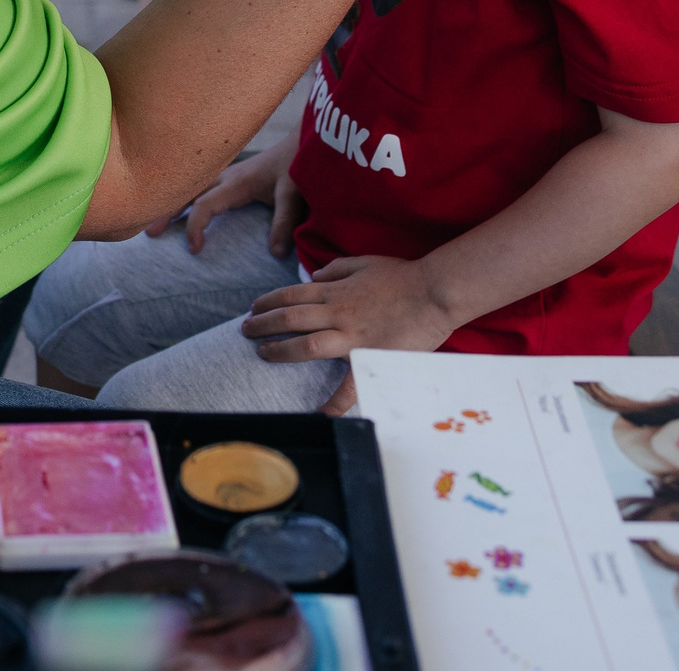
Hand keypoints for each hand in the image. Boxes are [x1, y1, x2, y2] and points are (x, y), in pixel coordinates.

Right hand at [147, 145, 292, 251]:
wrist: (304, 141)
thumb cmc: (298, 166)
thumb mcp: (294, 195)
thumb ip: (285, 223)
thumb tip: (275, 253)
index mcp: (236, 183)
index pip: (205, 204)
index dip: (195, 226)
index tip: (194, 249)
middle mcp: (225, 177)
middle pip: (187, 193)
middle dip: (166, 212)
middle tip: (148, 233)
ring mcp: (226, 175)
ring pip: (191, 189)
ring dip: (172, 204)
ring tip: (153, 222)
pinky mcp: (231, 177)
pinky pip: (200, 186)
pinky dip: (184, 196)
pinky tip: (178, 206)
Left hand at [242, 253, 455, 409]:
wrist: (434, 291)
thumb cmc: (402, 275)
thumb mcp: (363, 263)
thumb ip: (335, 269)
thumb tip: (313, 276)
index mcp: (335, 291)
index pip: (292, 294)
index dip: (269, 301)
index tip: (253, 308)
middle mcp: (337, 312)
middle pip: (290, 317)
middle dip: (262, 323)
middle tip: (244, 330)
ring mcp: (352, 336)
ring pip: (306, 344)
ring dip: (281, 350)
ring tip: (261, 353)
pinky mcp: (370, 356)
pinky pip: (349, 383)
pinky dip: (335, 401)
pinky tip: (319, 414)